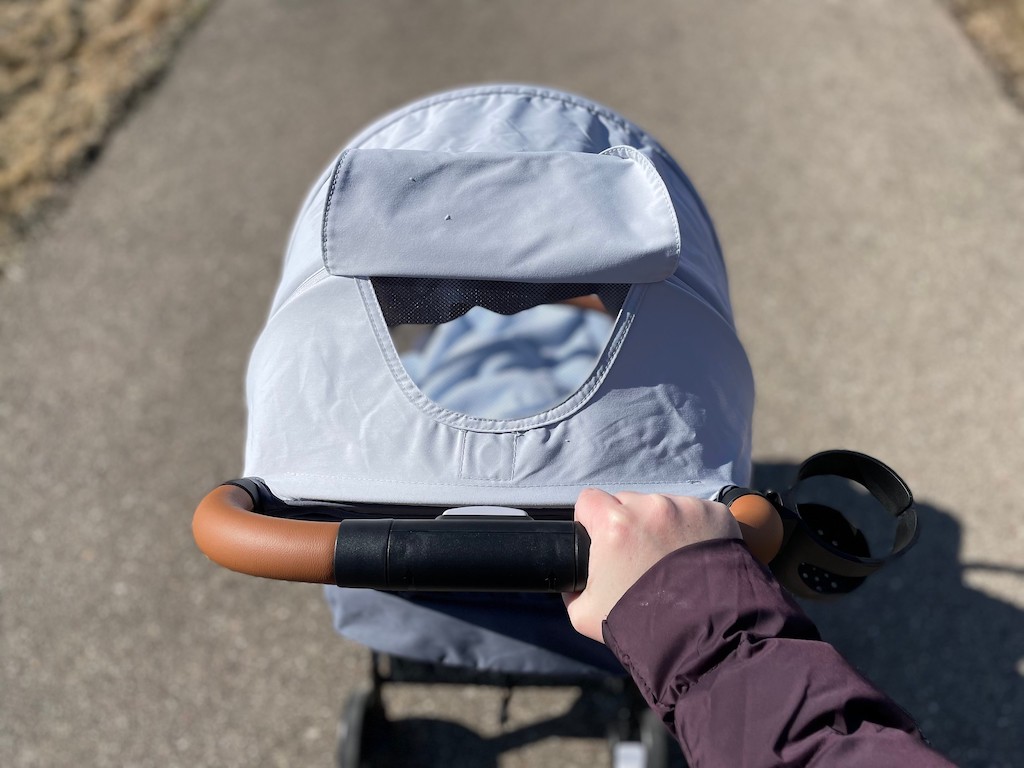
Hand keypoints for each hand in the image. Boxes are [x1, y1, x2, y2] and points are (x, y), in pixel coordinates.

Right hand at [563, 489, 740, 642]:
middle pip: (627, 502)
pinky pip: (693, 512)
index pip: (589, 500)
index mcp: (614, 524)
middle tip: (638, 558)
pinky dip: (692, 530)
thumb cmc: (640, 625)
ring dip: (660, 526)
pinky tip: (693, 558)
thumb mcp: (583, 612)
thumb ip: (572, 587)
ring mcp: (686, 508)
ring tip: (671, 562)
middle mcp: (650, 508)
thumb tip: (573, 576)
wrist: (701, 638)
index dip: (591, 521)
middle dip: (628, 524)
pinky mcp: (714, 514)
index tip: (601, 540)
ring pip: (661, 506)